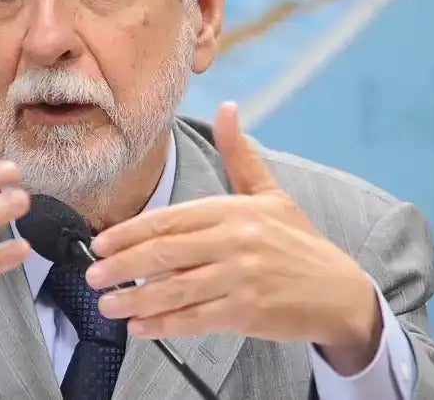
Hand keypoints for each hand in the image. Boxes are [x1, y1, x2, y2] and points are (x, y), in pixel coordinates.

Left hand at [85, 102, 381, 374]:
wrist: (340, 291)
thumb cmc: (298, 241)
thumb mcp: (271, 193)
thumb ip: (240, 155)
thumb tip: (228, 107)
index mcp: (233, 210)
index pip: (169, 220)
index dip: (129, 232)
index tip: (100, 243)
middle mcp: (235, 242)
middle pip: (164, 254)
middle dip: (121, 265)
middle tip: (93, 275)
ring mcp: (241, 279)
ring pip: (174, 290)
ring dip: (135, 299)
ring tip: (105, 304)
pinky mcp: (247, 313)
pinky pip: (195, 319)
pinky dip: (164, 325)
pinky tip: (140, 327)